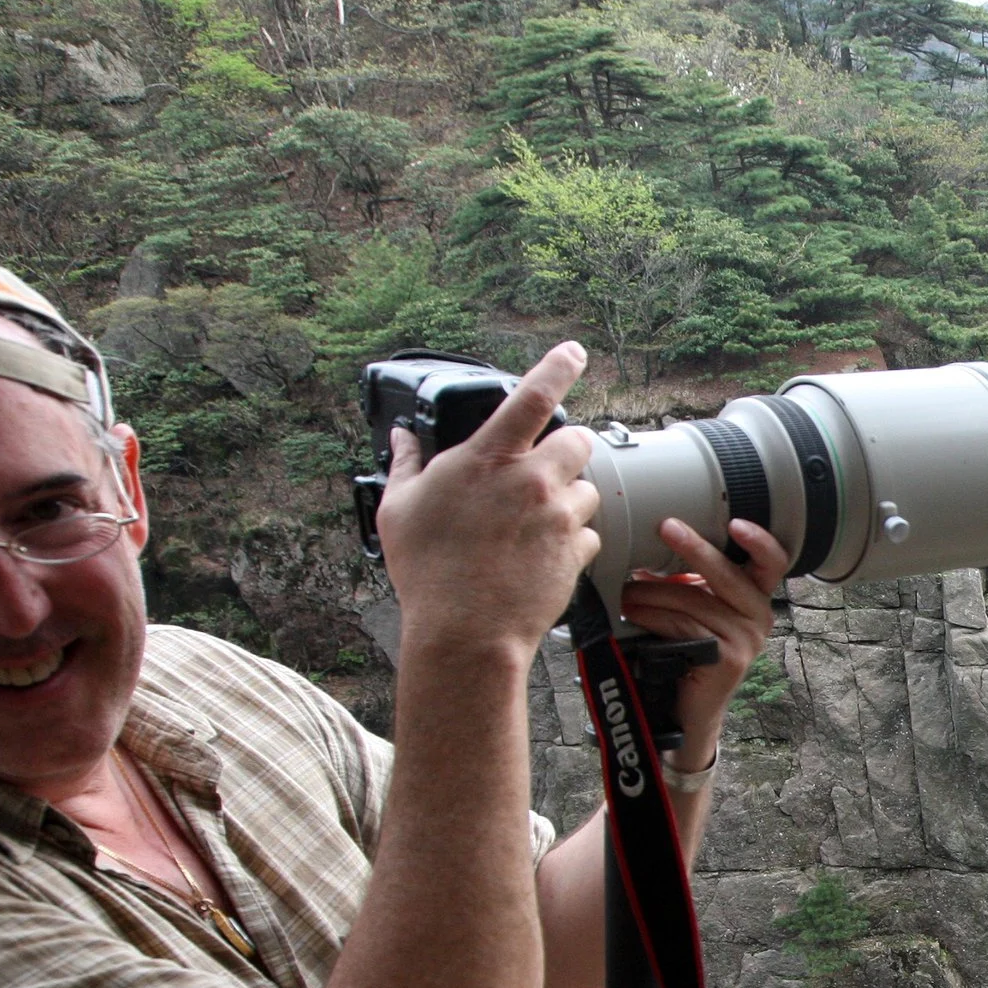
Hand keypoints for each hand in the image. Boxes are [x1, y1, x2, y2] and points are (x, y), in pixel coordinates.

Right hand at [374, 342, 600, 665]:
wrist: (465, 634)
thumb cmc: (428, 573)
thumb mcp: (399, 510)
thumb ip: (406, 466)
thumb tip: (400, 440)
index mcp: (488, 458)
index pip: (533, 394)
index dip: (558, 365)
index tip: (573, 352)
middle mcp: (531, 479)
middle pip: (578, 440)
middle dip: (566, 451)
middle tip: (542, 473)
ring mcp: (558, 516)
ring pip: (587, 490)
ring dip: (569, 501)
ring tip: (534, 526)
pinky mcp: (576, 552)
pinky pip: (588, 535)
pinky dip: (572, 542)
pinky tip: (542, 557)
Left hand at [617, 517, 788, 763]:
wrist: (689, 707)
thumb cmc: (688, 650)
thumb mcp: (697, 607)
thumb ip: (692, 579)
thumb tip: (655, 541)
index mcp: (756, 597)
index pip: (772, 562)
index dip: (759, 541)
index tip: (736, 522)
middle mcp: (760, 616)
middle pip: (727, 574)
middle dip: (693, 548)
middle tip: (665, 527)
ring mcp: (747, 640)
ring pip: (694, 600)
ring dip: (654, 592)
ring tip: (626, 592)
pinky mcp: (727, 659)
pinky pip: (685, 625)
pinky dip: (654, 617)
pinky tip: (634, 616)